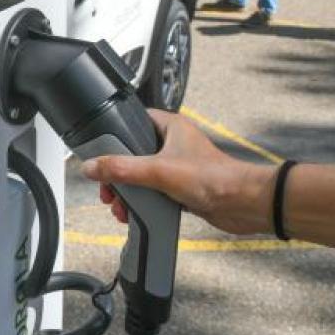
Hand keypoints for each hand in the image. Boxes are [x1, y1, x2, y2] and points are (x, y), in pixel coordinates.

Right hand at [81, 110, 275, 234]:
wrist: (242, 204)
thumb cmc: (214, 178)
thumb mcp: (158, 171)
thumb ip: (122, 168)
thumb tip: (92, 166)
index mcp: (170, 127)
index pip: (133, 120)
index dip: (115, 135)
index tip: (100, 150)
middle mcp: (174, 144)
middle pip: (132, 153)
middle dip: (117, 174)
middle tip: (107, 188)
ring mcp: (177, 166)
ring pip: (141, 175)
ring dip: (128, 192)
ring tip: (118, 206)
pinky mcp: (182, 187)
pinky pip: (153, 192)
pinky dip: (142, 202)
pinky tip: (133, 213)